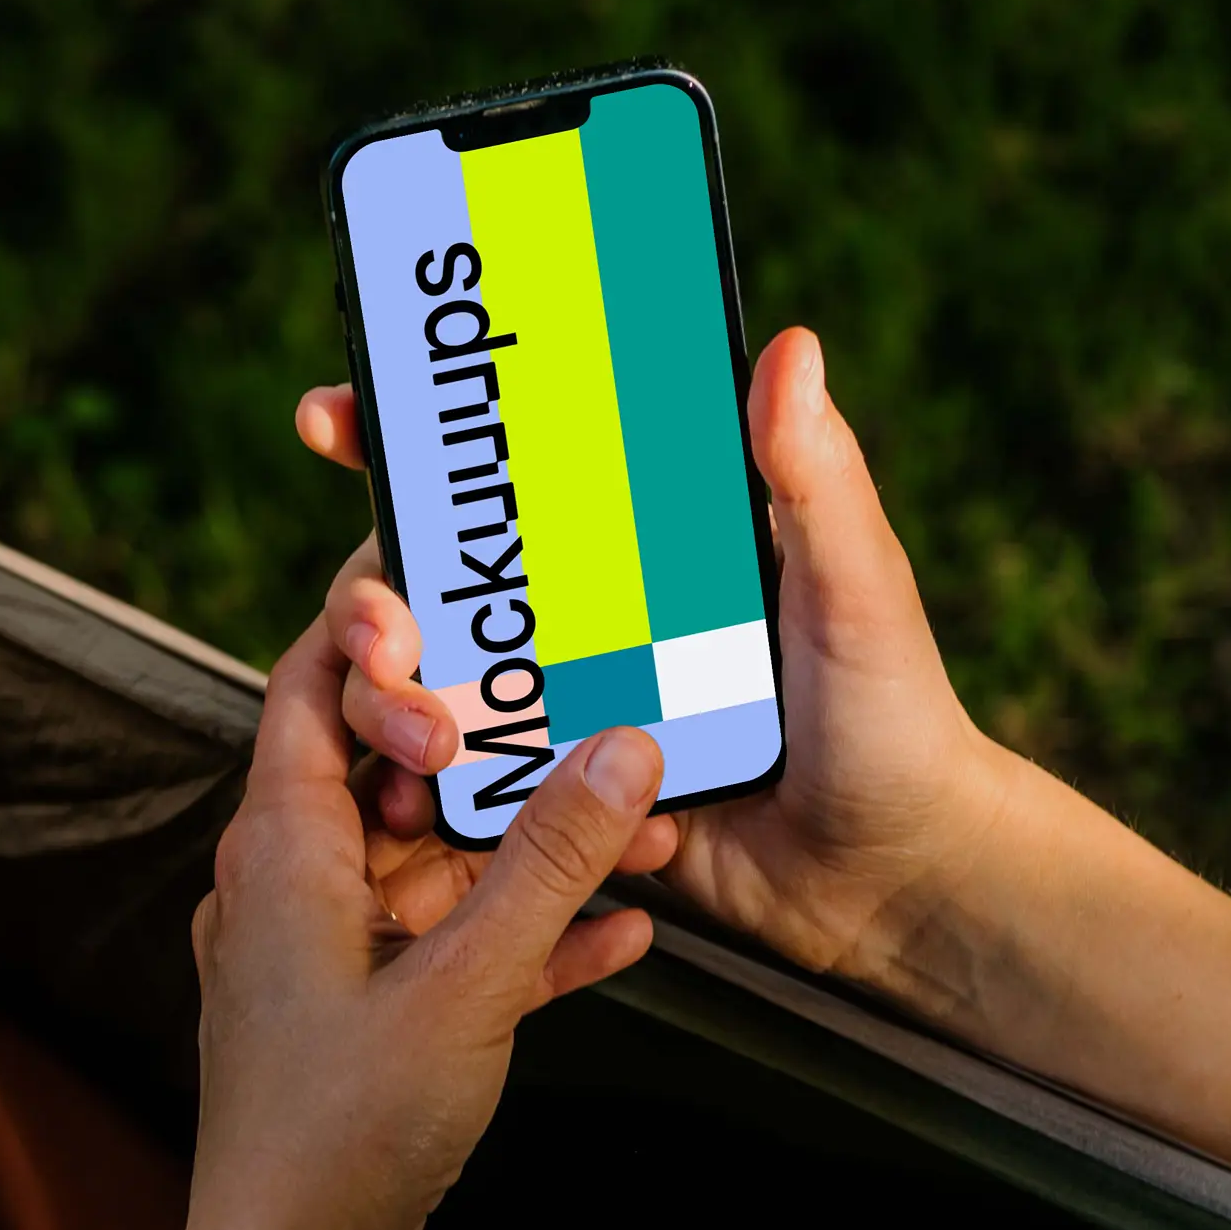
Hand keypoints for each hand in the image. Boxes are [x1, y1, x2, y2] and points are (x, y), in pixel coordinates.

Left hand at [186, 615, 667, 1229]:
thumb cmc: (340, 1132)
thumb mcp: (465, 982)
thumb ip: (548, 862)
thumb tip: (624, 746)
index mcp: (282, 846)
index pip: (312, 680)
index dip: (376, 621)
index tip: (462, 582)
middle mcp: (293, 885)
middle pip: (396, 768)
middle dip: (504, 747)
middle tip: (596, 707)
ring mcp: (328, 956)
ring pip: (439, 865)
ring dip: (536, 851)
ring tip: (646, 829)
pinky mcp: (365, 1023)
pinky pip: (453, 948)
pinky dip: (525, 936)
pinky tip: (623, 936)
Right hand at [293, 324, 1020, 1000]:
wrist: (899, 885)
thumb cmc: (897, 721)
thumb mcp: (856, 589)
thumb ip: (813, 479)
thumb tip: (792, 344)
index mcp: (643, 539)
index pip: (507, 468)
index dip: (406, 436)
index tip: (331, 416)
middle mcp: (589, 615)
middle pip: (430, 580)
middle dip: (372, 601)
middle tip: (388, 635)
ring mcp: (569, 708)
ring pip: (431, 688)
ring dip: (396, 708)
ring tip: (424, 745)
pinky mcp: (564, 804)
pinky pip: (475, 792)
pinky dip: (447, 801)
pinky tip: (444, 813)